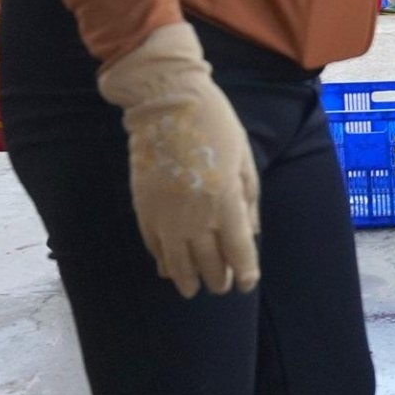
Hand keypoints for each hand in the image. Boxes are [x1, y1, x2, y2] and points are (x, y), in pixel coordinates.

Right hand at [97, 23, 260, 296]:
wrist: (166, 104)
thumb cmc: (215, 126)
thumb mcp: (244, 160)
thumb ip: (248, 201)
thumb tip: (250, 234)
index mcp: (225, 202)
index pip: (237, 252)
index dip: (244, 273)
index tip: (247, 283)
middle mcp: (195, 216)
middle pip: (209, 263)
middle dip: (218, 279)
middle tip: (223, 287)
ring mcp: (165, 215)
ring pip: (178, 262)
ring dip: (188, 279)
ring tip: (194, 290)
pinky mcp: (144, 209)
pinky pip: (154, 245)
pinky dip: (163, 260)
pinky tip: (169, 268)